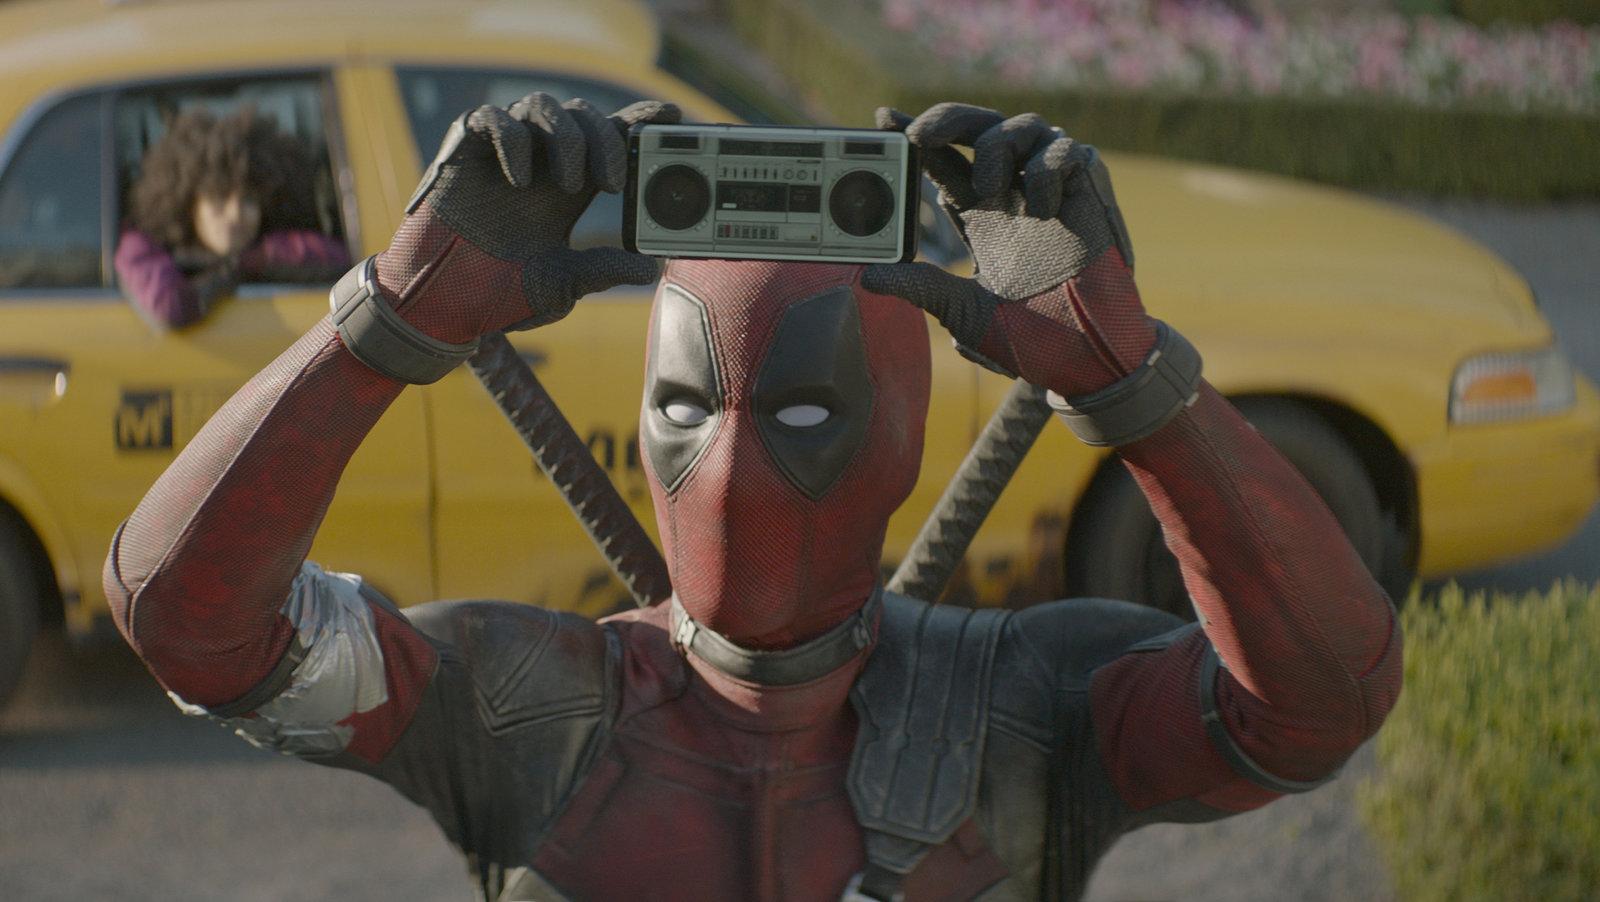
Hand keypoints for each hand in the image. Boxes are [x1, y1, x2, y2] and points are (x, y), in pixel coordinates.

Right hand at [375, 94, 680, 343]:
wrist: (439, 305)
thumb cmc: (496, 295)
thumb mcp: (559, 286)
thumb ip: (601, 271)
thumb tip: (648, 268)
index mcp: (568, 189)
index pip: (609, 140)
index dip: (639, 122)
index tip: (671, 114)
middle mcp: (540, 164)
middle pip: (584, 115)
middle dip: (607, 140)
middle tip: (612, 182)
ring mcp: (502, 154)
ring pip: (545, 106)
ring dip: (567, 140)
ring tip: (567, 185)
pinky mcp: (464, 151)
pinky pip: (494, 118)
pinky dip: (514, 142)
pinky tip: (518, 181)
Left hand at [861, 103, 1155, 398]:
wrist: (1080, 356)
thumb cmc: (1027, 336)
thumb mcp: (961, 311)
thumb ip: (919, 287)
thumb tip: (867, 276)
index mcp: (980, 213)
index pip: (944, 160)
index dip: (916, 134)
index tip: (885, 117)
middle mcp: (1012, 194)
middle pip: (980, 128)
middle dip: (948, 119)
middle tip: (919, 134)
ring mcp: (1049, 190)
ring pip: (1023, 126)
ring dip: (997, 145)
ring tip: (988, 186)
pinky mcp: (1086, 193)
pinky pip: (1066, 151)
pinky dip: (1047, 170)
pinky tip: (1045, 210)